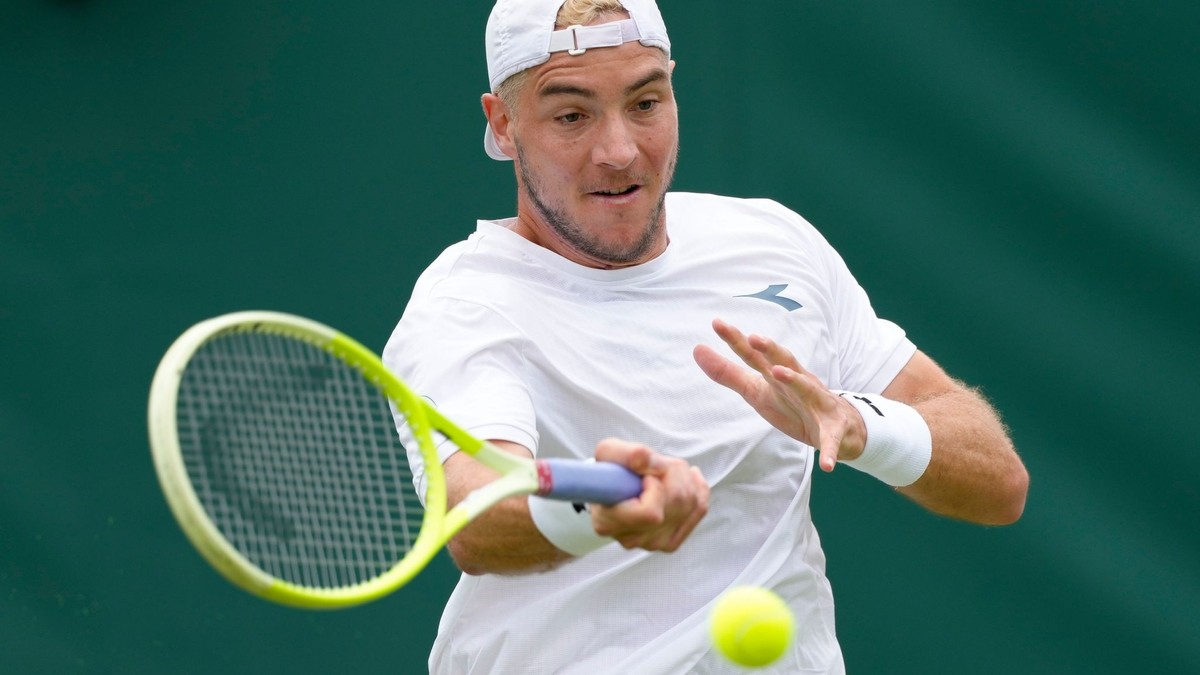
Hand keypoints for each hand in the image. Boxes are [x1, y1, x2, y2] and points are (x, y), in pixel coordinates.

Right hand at [590, 438, 708, 551]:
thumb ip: (629, 454)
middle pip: (676, 503)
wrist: (613, 488)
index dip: (655, 487)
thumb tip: (655, 464)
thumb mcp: (608, 452)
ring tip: (666, 470)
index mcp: (609, 522)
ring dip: (684, 477)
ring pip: (690, 504)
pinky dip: (698, 489)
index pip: (651, 512)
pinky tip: (689, 478)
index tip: (645, 475)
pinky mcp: (670, 542)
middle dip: (673, 473)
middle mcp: (631, 539)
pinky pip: (699, 510)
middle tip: (658, 464)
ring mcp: (652, 544)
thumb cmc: (610, 471)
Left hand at [693, 318, 866, 471]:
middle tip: (754, 338)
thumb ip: (728, 372)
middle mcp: (799, 383)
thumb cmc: (791, 403)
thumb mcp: (756, 389)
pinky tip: (827, 464)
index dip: (737, 340)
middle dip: (771, 350)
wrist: (839, 426)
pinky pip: (832, 440)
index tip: (717, 323)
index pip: (755, 355)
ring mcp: (818, 404)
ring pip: (808, 389)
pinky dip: (830, 451)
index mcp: (777, 376)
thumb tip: (697, 349)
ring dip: (794, 381)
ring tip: (779, 373)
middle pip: (785, 362)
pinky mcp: (833, 430)